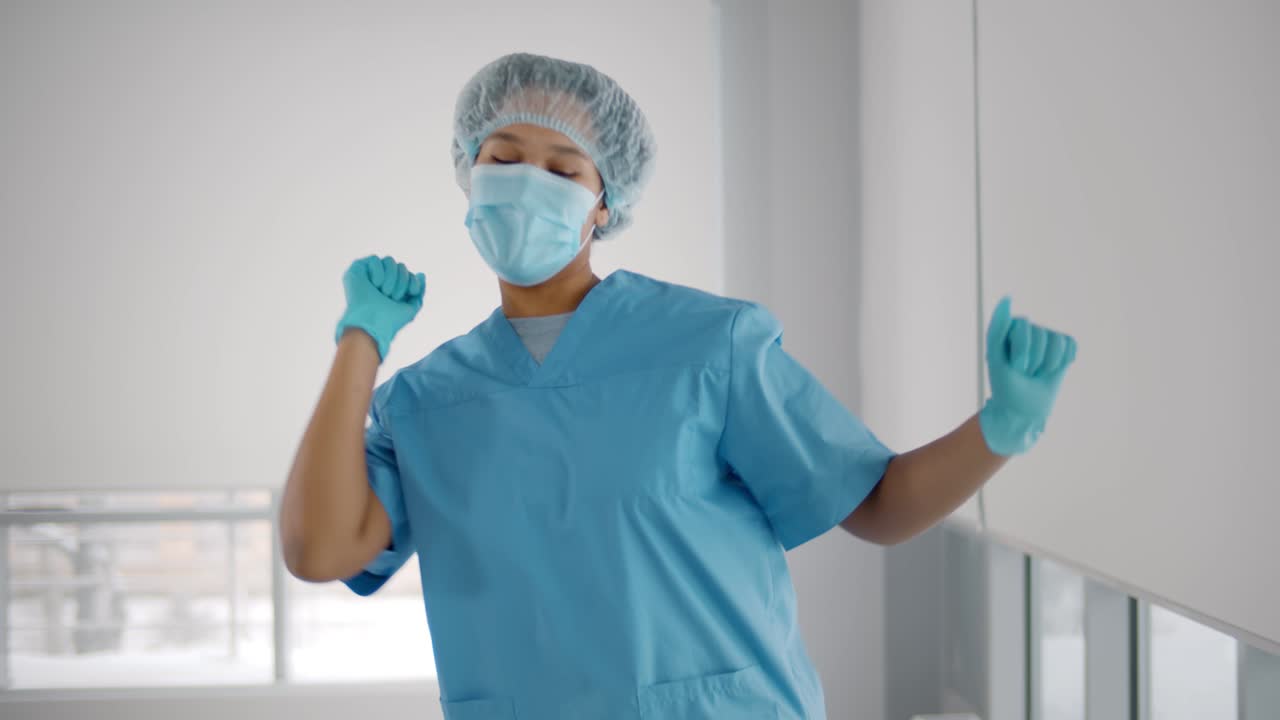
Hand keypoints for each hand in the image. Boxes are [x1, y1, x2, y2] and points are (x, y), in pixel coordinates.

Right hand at [334, 255, 425, 361]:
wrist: (371, 323)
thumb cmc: (389, 319)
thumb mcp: (411, 308)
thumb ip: (418, 292)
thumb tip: (422, 274)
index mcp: (393, 289)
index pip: (408, 274)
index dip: (413, 280)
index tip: (411, 291)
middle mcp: (381, 280)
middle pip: (401, 266)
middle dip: (401, 281)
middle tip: (392, 296)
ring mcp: (369, 274)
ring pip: (389, 260)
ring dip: (391, 277)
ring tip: (384, 291)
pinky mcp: (358, 269)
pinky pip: (374, 259)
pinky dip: (378, 271)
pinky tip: (375, 284)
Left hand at [978, 296, 1077, 455]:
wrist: (1021, 410)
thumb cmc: (1005, 385)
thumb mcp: (996, 357)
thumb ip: (998, 328)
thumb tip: (1007, 298)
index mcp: (1009, 327)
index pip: (1025, 326)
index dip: (1022, 353)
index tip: (1013, 369)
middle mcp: (1029, 328)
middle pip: (1042, 334)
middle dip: (1035, 360)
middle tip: (1025, 373)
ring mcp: (1047, 337)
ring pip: (1057, 342)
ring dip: (1048, 364)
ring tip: (1037, 373)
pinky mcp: (1062, 347)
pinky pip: (1070, 345)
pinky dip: (1063, 362)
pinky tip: (1052, 370)